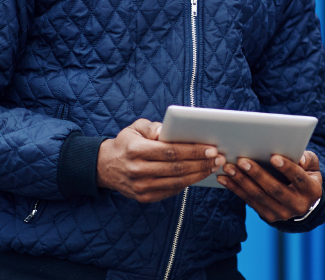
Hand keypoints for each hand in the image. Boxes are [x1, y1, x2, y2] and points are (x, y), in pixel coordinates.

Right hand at [97, 119, 223, 202]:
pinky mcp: (144, 197)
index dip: (193, 151)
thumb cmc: (126, 143)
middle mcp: (138, 170)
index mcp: (136, 150)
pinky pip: (170, 191)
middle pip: (177, 168)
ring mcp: (141, 187)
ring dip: (198, 175)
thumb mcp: (135, 128)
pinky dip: (186, 183)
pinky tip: (198, 175)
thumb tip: (169, 130)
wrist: (105, 167)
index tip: (211, 148)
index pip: (170, 151)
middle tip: (219, 158)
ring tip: (213, 167)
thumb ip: (153, 127)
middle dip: (201, 163)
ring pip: (176, 182)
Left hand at [217, 151, 321, 222]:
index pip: (298, 178)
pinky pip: (250, 201)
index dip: (287, 168)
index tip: (273, 157)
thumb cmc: (306, 175)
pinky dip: (235, 189)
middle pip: (274, 189)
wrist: (303, 201)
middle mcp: (297, 205)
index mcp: (311, 191)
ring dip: (241, 181)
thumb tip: (299, 157)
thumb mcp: (312, 167)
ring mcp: (282, 214)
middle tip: (242, 160)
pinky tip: (224, 179)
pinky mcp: (268, 216)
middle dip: (257, 174)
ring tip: (228, 167)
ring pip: (259, 196)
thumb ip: (307, 159)